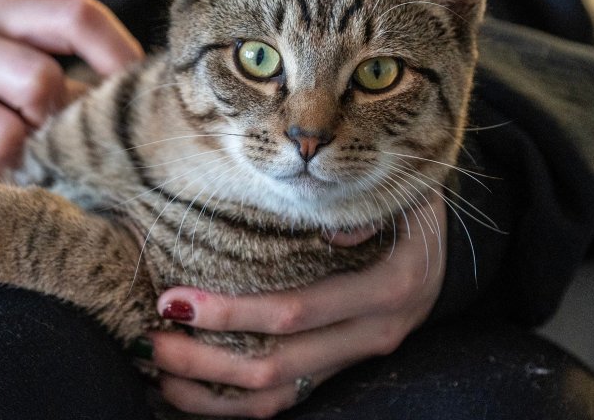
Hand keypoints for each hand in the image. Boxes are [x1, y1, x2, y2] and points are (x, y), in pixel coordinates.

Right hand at [0, 0, 143, 182]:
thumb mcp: (8, 60)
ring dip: (21, 170)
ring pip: (1, 136)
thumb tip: (135, 115)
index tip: (140, 104)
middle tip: (62, 158)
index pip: (77, 17)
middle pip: (41, 82)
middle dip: (60, 131)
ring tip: (21, 179)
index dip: (119, 59)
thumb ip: (64, 74)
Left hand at [150, 197, 447, 417]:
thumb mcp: (404, 195)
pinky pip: (285, 400)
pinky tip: (189, 392)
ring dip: (213, 393)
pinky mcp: (337, 368)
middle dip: (206, 359)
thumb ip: (367, 207)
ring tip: (158, 375)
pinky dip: (232, 404)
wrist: (443, 249)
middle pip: (279, 365)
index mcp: (386, 289)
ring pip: (279, 396)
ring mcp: (353, 357)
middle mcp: (371, 333)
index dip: (233, 312)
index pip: (297, 311)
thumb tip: (329, 230)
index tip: (174, 298)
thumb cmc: (410, 208)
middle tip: (151, 341)